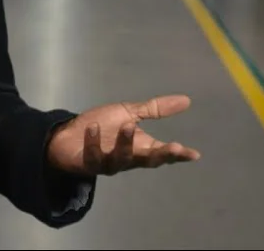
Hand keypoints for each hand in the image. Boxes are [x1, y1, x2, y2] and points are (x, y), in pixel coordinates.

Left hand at [46, 95, 200, 176]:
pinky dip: (93, 143)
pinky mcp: (89, 164)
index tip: (194, 154)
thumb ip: (155, 109)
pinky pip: (93, 156)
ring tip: (128, 126)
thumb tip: (187, 100)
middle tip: (174, 146)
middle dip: (161, 155)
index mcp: (141, 147)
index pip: (163, 153)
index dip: (178, 155)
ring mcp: (109, 163)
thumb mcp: (129, 113)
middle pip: (148, 161)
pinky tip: (92, 128)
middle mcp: (128, 158)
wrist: (69, 134)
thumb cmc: (103, 125)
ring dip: (125, 143)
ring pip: (121, 159)